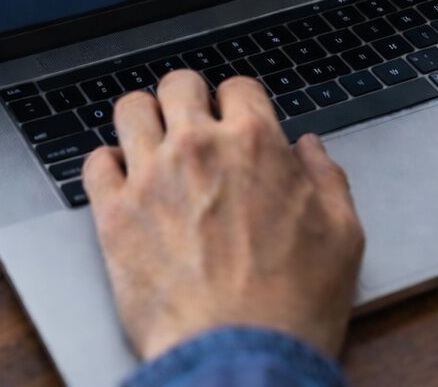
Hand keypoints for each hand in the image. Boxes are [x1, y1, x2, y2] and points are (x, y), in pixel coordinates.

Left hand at [82, 71, 363, 360]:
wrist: (241, 352)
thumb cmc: (293, 303)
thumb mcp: (342, 235)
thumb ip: (327, 179)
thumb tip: (311, 150)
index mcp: (255, 143)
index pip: (238, 87)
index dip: (239, 103)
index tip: (236, 120)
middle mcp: (198, 147)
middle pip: (178, 84)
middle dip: (187, 98)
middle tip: (192, 123)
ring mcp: (150, 177)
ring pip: (130, 110)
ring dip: (143, 120)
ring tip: (152, 143)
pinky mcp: (114, 214)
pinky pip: (94, 163)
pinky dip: (106, 166)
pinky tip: (123, 182)